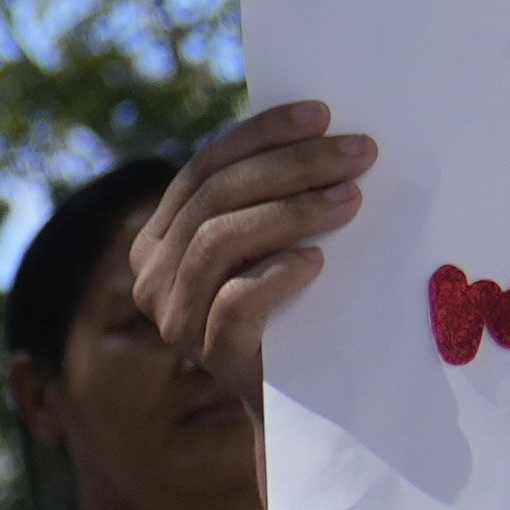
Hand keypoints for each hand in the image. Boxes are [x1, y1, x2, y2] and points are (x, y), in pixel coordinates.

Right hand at [130, 103, 372, 362]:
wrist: (303, 395)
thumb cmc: (294, 304)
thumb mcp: (271, 242)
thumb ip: (265, 198)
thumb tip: (321, 128)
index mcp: (159, 237)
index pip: (204, 168)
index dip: (260, 135)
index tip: (321, 114)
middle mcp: (151, 275)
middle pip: (215, 197)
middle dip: (291, 166)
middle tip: (359, 153)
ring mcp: (174, 316)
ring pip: (219, 239)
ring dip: (293, 210)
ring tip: (352, 199)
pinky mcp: (208, 353)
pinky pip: (236, 300)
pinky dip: (280, 273)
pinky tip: (318, 261)